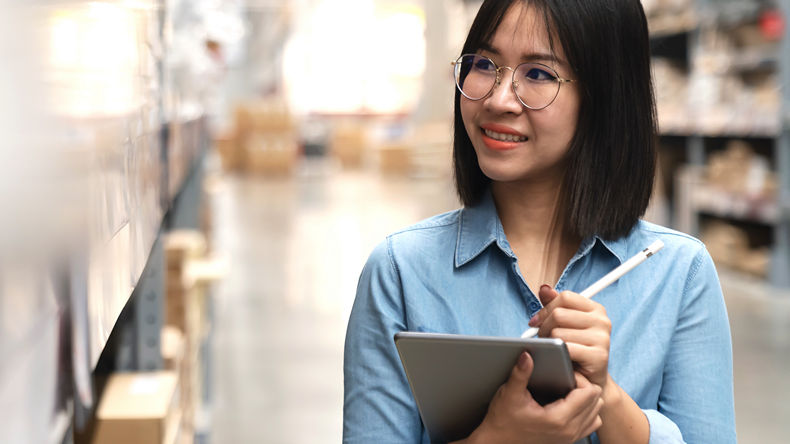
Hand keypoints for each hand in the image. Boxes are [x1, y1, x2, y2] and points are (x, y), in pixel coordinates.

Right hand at [458, 352, 602, 443]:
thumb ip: (520, 374)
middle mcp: (568, 431)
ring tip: (568, 391)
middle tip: (565, 378)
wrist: (497, 442)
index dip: (579, 377)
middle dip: (584, 386)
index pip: (589, 392)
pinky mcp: (567, 441)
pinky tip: (569, 404)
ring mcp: (570, 438)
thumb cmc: (502, 421)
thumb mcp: (509, 395)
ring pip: (596, 414)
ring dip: (587, 400)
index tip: (564, 373)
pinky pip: (590, 425)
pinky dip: (586, 413)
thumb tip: (526, 356)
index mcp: (558, 419)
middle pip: (596, 401)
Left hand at [529, 285, 611, 387]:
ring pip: (558, 332)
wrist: (589, 380)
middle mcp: (602, 321)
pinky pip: (566, 348)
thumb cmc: (575, 348)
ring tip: (551, 349)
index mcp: (595, 309)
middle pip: (559, 314)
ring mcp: (602, 338)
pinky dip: (556, 353)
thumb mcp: (565, 323)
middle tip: (542, 339)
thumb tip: (544, 288)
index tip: (535, 321)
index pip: (564, 297)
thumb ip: (554, 305)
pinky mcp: (599, 356)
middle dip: (543, 327)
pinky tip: (557, 358)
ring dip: (548, 342)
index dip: (546, 308)